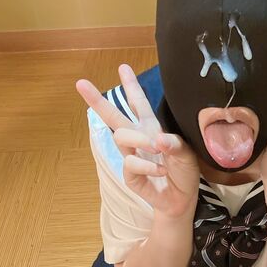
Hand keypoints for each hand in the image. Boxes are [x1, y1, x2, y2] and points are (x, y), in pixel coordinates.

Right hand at [76, 63, 199, 218]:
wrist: (182, 199)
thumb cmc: (184, 172)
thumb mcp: (186, 153)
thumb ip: (174, 143)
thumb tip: (156, 138)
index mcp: (152, 128)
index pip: (139, 104)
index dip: (132, 86)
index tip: (123, 67)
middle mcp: (139, 139)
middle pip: (115, 116)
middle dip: (97, 100)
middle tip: (80, 83)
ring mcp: (132, 156)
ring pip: (121, 136)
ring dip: (139, 140)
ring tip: (157, 149)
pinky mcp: (130, 175)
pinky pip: (131, 162)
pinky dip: (147, 165)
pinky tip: (160, 170)